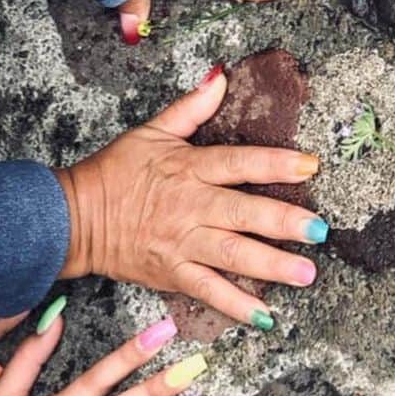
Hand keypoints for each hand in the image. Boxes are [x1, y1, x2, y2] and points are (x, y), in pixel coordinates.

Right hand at [56, 66, 327, 328]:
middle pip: (244, 214)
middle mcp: (190, 207)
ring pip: (232, 255)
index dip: (276, 164)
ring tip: (306, 275)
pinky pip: (208, 291)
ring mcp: (182, 243)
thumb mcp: (150, 132)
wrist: (75, 218)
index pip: (240, 163)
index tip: (310, 166)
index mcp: (189, 169)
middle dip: (284, 223)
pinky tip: (265, 316)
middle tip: (319, 231)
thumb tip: (220, 79)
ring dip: (272, 266)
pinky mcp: (172, 273)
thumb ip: (190, 109)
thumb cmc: (114, 173)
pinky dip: (236, 305)